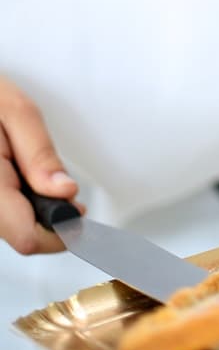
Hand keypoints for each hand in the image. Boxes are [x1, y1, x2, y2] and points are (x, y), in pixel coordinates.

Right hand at [0, 78, 81, 254]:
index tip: (80, 213)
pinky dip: (22, 203)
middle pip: (23, 236)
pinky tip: (22, 180)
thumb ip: (40, 154)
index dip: (61, 229)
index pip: (27, 236)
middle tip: (62, 188)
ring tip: (35, 176)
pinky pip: (5, 215)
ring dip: (35, 210)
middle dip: (51, 217)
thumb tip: (65, 190)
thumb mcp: (17, 112)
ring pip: (14, 227)